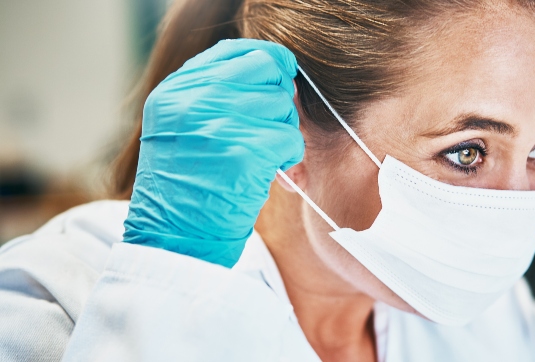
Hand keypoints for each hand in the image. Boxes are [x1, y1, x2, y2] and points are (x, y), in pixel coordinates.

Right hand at [123, 39, 302, 267]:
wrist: (174, 239)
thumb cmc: (187, 186)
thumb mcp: (182, 128)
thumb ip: (216, 93)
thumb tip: (273, 66)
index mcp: (175, 91)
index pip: (235, 51)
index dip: (267, 61)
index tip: (279, 75)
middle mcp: (192, 100)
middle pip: (266, 71)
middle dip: (279, 99)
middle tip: (268, 130)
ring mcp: (217, 124)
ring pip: (283, 105)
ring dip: (283, 133)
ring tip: (261, 157)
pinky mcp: (243, 154)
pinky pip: (290, 139)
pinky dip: (289, 158)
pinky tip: (269, 172)